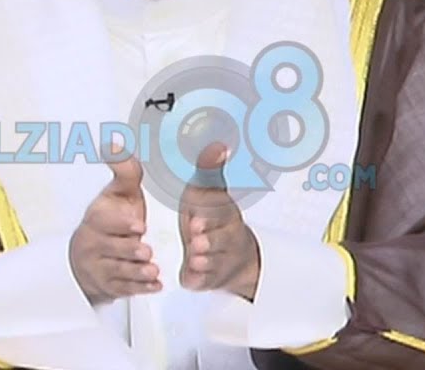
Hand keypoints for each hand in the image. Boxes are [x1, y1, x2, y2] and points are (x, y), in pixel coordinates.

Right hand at [69, 144, 161, 304]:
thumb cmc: (111, 219)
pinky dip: (140, 289)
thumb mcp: (119, 192)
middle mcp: (95, 244)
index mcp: (96, 219)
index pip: (104, 221)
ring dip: (136, 272)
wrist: (91, 253)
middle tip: (146, 250)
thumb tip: (113, 143)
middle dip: (129, 250)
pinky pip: (124, 290)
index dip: (121, 223)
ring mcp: (101, 267)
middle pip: (111, 249)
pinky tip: (154, 286)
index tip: (137, 225)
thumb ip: (124, 169)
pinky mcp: (110, 286)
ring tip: (153, 270)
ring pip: (118, 271)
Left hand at [178, 142, 260, 299]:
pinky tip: (191, 277)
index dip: (210, 214)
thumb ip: (209, 169)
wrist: (233, 256)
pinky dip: (200, 279)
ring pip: (214, 260)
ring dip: (206, 259)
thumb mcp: (206, 191)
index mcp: (224, 212)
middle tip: (197, 237)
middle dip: (210, 238)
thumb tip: (219, 144)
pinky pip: (206, 280)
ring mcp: (219, 259)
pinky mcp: (209, 277)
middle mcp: (226, 236)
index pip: (220, 211)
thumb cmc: (211, 218)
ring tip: (195, 257)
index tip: (197, 217)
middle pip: (220, 238)